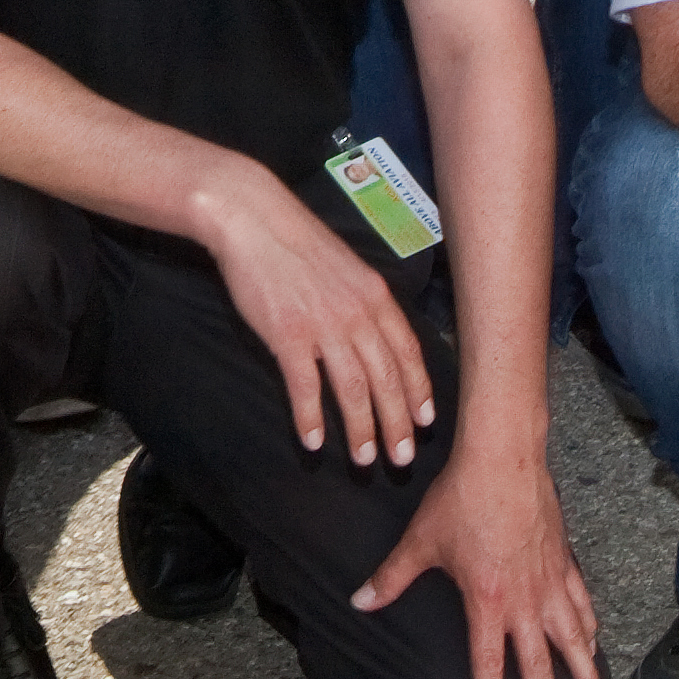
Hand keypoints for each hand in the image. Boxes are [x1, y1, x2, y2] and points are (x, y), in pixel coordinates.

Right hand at [197, 165, 430, 464]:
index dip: (419, 391)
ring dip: (361, 430)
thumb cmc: (297, 243)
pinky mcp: (287, 334)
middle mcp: (356, 314)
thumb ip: (365, 302)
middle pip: (386, 380)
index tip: (425, 423)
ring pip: (352, 390)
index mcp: (375, 296)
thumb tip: (377, 338)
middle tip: (401, 460)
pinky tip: (313, 442)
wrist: (253, 217)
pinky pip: (305, 387)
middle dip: (397, 424)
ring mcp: (323, 325)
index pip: (408, 353)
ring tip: (364, 460)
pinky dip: (310, 418)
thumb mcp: (347, 267)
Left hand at [354, 439, 605, 678]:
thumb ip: (391, 577)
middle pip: (538, 664)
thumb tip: (360, 602)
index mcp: (486, 601)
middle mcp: (523, 600)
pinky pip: (580, 603)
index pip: (489, 663)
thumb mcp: (420, 539)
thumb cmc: (460, 497)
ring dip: (583, 673)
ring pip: (571, 638)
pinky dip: (589, 626)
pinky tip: (594, 643)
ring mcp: (548, 581)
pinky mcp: (563, 560)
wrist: (502, 457)